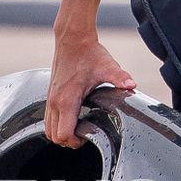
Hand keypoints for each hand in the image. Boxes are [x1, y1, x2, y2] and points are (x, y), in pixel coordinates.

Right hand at [45, 29, 136, 145]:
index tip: (88, 137)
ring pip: (47, 129)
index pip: (63, 134)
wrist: (72, 38)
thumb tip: (132, 86)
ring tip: (78, 129)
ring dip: (61, 133)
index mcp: (67, 100)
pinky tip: (73, 118)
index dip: (75, 141)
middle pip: (53, 136)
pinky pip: (48, 118)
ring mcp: (50, 98)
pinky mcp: (50, 94)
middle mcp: (55, 101)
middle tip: (85, 135)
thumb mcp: (108, 67)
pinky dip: (56, 124)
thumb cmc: (89, 53)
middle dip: (68, 141)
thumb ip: (120, 78)